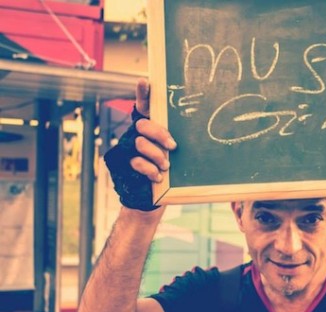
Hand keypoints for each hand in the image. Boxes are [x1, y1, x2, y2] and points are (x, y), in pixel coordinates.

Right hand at [103, 79, 176, 210]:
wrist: (151, 199)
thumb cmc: (168, 175)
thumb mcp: (173, 155)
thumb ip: (172, 142)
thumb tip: (185, 136)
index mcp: (150, 129)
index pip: (144, 107)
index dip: (142, 94)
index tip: (145, 80)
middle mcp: (137, 136)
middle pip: (143, 125)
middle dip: (160, 135)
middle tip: (173, 147)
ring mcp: (128, 149)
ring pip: (140, 143)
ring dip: (157, 156)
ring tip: (166, 166)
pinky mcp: (123, 164)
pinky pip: (136, 162)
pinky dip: (150, 170)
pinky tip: (158, 177)